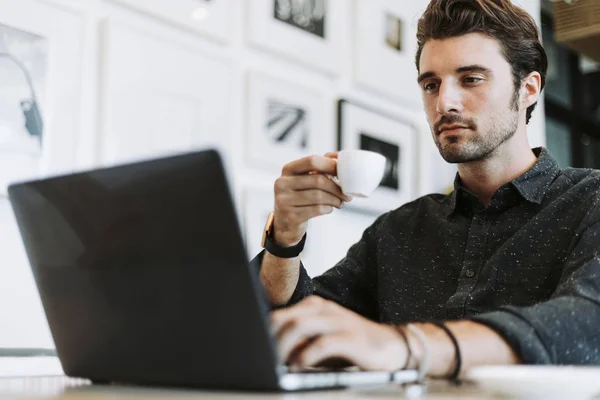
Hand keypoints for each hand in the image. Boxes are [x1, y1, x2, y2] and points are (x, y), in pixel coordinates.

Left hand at [270, 296, 406, 370]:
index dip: (266, 333)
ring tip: (279, 363)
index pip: (282, 314)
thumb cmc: (353, 347)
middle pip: (287, 318)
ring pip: (301, 326)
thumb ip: (300, 344)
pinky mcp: (352, 337)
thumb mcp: (322, 344)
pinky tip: (300, 365)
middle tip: (265, 359)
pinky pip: (323, 342)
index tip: (257, 350)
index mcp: (316, 307)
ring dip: (285, 346)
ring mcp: (339, 321)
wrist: (393, 347)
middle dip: (271, 340)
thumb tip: (274, 354)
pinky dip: (307, 355)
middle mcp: (326, 310)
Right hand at [273, 153, 351, 245]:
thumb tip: (338, 159)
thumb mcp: (303, 181)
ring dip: (335, 200)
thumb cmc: (299, 198)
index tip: (343, 173)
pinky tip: (329, 208)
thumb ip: (318, 169)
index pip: (312, 161)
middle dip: (337, 188)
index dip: (330, 165)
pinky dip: (328, 209)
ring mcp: (284, 200)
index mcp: (288, 170)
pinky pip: (317, 209)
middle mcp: (282, 183)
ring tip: (339, 202)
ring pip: (319, 196)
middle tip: (347, 195)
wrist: (285, 223)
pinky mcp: (290, 216)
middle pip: (318, 180)